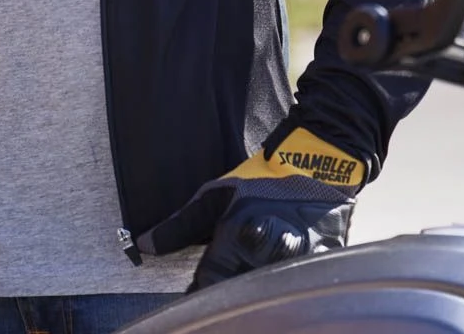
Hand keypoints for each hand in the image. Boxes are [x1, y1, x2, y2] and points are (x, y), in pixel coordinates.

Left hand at [137, 126, 361, 291]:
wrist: (318, 164)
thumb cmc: (263, 179)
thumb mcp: (216, 195)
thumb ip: (180, 225)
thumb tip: (144, 245)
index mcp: (238, 242)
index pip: (208, 287)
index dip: (197, 295)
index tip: (192, 297)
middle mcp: (267, 260)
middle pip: (237, 296)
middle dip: (225, 296)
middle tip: (220, 292)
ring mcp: (296, 269)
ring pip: (265, 299)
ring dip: (252, 296)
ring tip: (243, 286)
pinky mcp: (318, 272)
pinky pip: (294, 295)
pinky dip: (280, 295)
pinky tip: (272, 288)